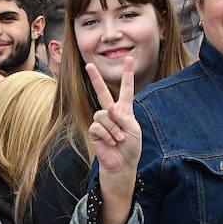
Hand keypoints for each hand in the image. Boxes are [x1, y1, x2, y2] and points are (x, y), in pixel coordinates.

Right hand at [85, 58, 141, 176]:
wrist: (122, 164)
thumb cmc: (131, 146)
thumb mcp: (133, 128)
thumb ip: (122, 116)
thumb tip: (108, 108)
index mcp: (124, 109)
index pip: (126, 89)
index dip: (127, 75)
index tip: (129, 59)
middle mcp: (111, 112)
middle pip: (102, 92)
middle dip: (95, 78)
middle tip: (89, 65)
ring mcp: (101, 121)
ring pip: (103, 114)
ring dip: (114, 128)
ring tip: (119, 139)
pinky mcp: (94, 131)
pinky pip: (98, 126)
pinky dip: (107, 134)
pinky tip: (111, 142)